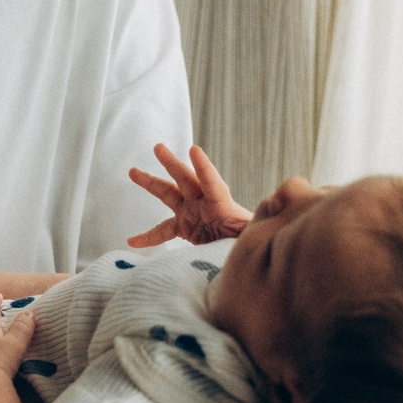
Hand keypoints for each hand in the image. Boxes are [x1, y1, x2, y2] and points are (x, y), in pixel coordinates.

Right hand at [127, 143, 255, 247]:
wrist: (244, 256)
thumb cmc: (252, 242)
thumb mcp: (254, 234)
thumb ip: (257, 224)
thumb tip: (271, 211)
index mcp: (222, 204)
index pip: (212, 183)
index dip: (204, 168)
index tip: (194, 150)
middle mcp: (204, 203)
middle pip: (186, 179)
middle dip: (172, 163)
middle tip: (158, 147)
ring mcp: (192, 212)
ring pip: (168, 194)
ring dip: (151, 182)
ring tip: (132, 171)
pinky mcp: (185, 227)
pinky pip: (162, 230)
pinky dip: (148, 236)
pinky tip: (131, 242)